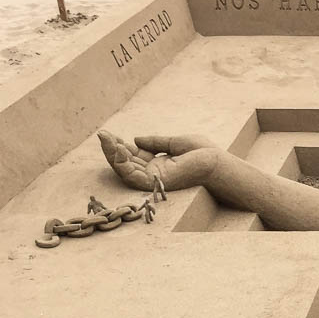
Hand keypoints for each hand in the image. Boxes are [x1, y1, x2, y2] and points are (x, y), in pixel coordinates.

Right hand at [97, 130, 219, 191]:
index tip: (109, 134)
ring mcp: (154, 179)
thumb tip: (136, 140)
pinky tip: (116, 147)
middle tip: (101, 134)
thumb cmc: (203, 153)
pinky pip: (131, 175)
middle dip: (112, 149)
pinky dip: (121, 162)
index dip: (121, 145)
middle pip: (126, 163)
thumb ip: (155, 142)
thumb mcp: (175, 142)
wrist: (216, 162)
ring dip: (112, 154)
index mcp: (160, 164)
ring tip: (103, 137)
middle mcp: (155, 173)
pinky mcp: (155, 183)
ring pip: (125, 170)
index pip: (134, 156)